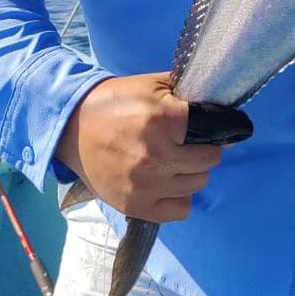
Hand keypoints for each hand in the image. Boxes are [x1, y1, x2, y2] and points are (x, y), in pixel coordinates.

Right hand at [55, 73, 222, 222]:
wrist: (72, 127)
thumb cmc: (115, 102)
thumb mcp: (153, 85)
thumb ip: (188, 95)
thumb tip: (222, 110)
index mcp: (161, 119)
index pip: (211, 129)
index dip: (214, 127)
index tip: (208, 127)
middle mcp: (156, 155)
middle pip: (208, 161)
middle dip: (206, 150)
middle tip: (192, 145)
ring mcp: (145, 184)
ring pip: (197, 184)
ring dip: (193, 173)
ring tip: (177, 163)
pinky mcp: (134, 205)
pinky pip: (180, 210)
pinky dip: (180, 198)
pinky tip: (168, 184)